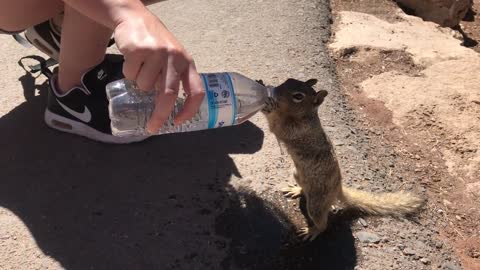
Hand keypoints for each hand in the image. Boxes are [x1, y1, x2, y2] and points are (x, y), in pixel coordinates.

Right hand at [113, 11, 204, 133]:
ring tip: (141, 67)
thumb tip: (168, 109)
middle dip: (160, 114)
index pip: (196, 91)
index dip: (190, 109)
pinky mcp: (139, 50)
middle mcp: (175, 58)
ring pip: (145, 86)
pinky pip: (131, 75)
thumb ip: (173, 78)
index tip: (178, 121)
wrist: (134, 18)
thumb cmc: (155, 44)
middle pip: (169, 94)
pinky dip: (129, 73)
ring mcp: (157, 53)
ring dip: (140, 83)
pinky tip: (132, 59)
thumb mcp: (172, 58)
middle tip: (152, 127)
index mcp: (187, 62)